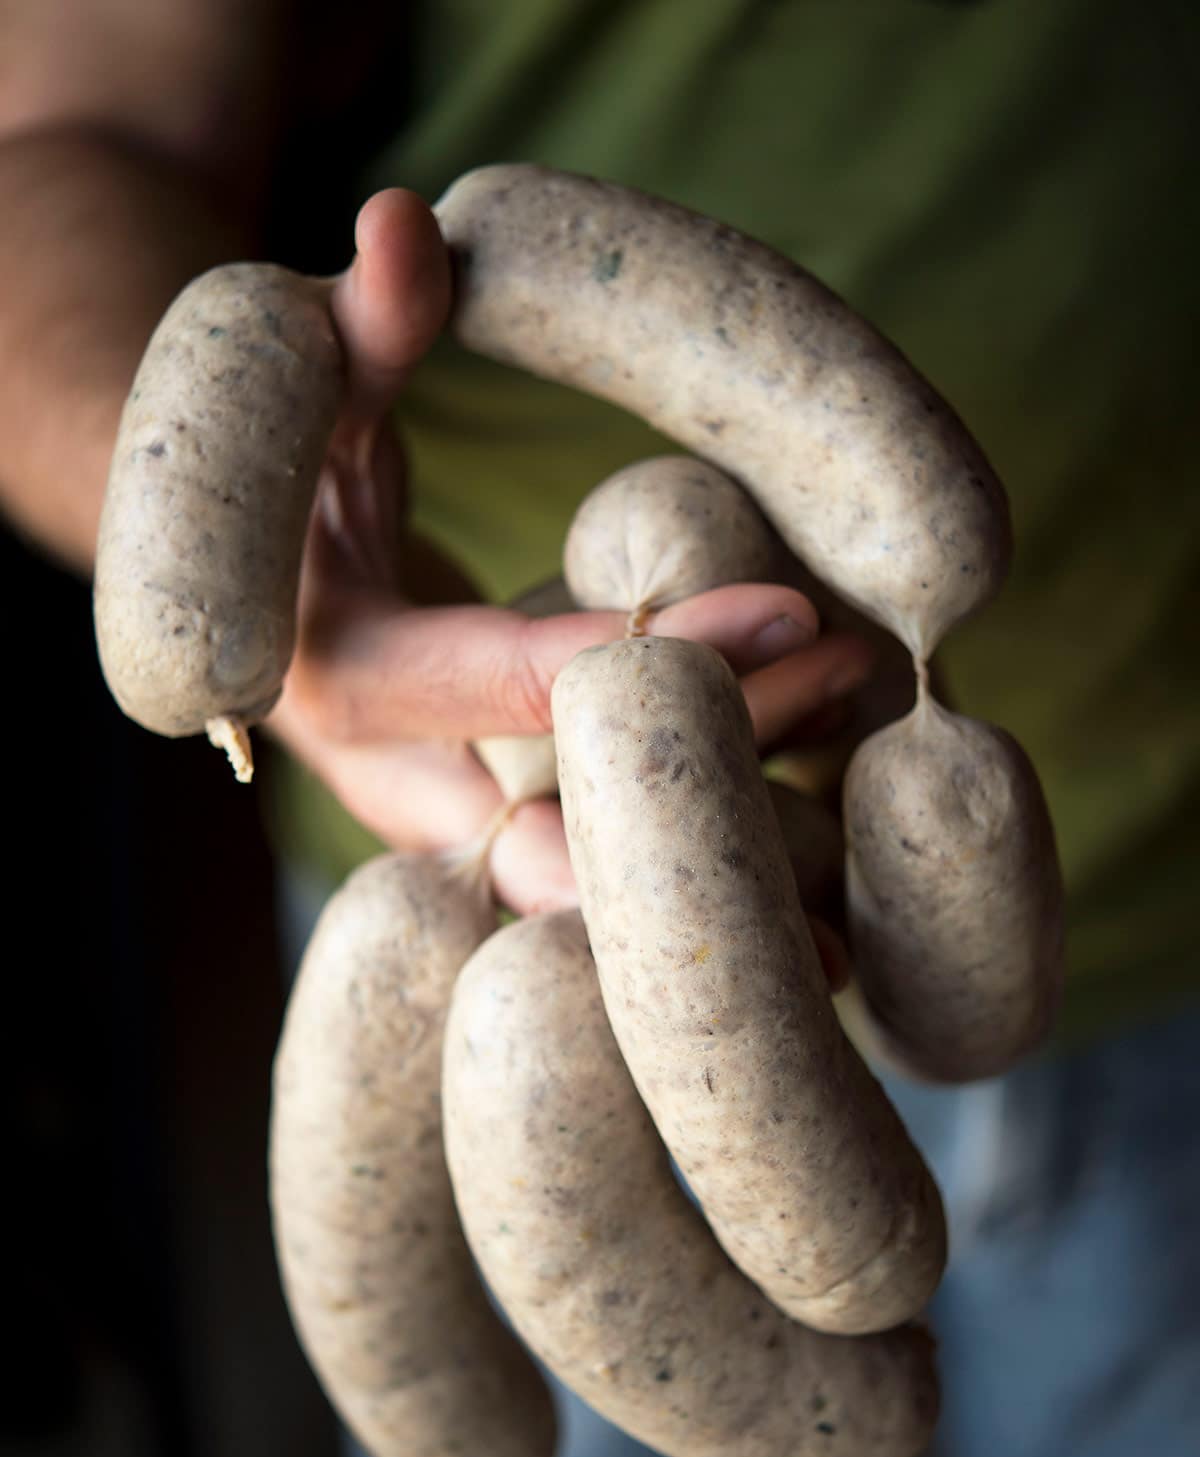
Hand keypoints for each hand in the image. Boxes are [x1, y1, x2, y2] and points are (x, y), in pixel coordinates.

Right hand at [268, 190, 876, 921]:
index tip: (793, 607)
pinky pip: (602, 852)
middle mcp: (396, 785)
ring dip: (720, 819)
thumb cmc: (270, 472)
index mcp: (343, 680)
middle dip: (713, 772)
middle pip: (573, 824)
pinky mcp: (492, 824)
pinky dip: (690, 822)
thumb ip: (360, 323)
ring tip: (853, 756)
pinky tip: (800, 784)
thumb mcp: (299, 389)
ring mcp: (451, 822)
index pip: (523, 684)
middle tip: (845, 684)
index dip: (659, 648)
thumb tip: (401, 222)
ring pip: (595, 869)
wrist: (233, 590)